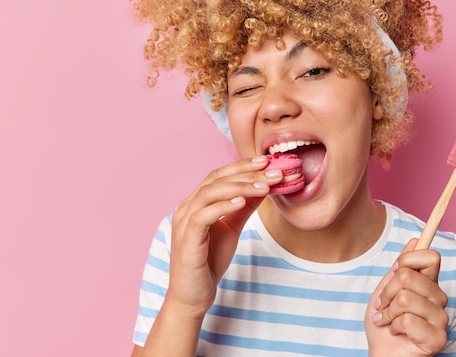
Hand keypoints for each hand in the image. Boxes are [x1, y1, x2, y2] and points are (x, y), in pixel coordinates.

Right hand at [164, 155, 283, 317]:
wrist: (194, 295)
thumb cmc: (209, 261)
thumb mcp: (232, 228)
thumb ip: (243, 208)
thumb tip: (263, 187)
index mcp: (196, 202)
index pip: (219, 175)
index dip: (242, 166)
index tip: (266, 160)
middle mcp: (187, 207)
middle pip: (216, 179)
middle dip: (246, 172)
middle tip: (272, 169)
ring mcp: (184, 222)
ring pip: (209, 193)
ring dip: (239, 186)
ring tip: (264, 186)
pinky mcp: (186, 239)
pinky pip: (203, 216)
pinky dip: (223, 206)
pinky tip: (242, 202)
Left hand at [365, 239, 448, 355]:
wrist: (382, 352)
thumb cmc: (384, 322)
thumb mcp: (386, 289)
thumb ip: (401, 266)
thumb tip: (415, 240)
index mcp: (429, 283)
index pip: (431, 256)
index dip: (408, 260)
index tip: (395, 272)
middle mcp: (439, 298)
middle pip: (408, 276)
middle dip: (387, 292)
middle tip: (383, 305)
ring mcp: (441, 319)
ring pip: (405, 298)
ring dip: (388, 312)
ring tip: (388, 320)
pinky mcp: (438, 338)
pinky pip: (407, 320)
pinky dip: (393, 327)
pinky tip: (396, 332)